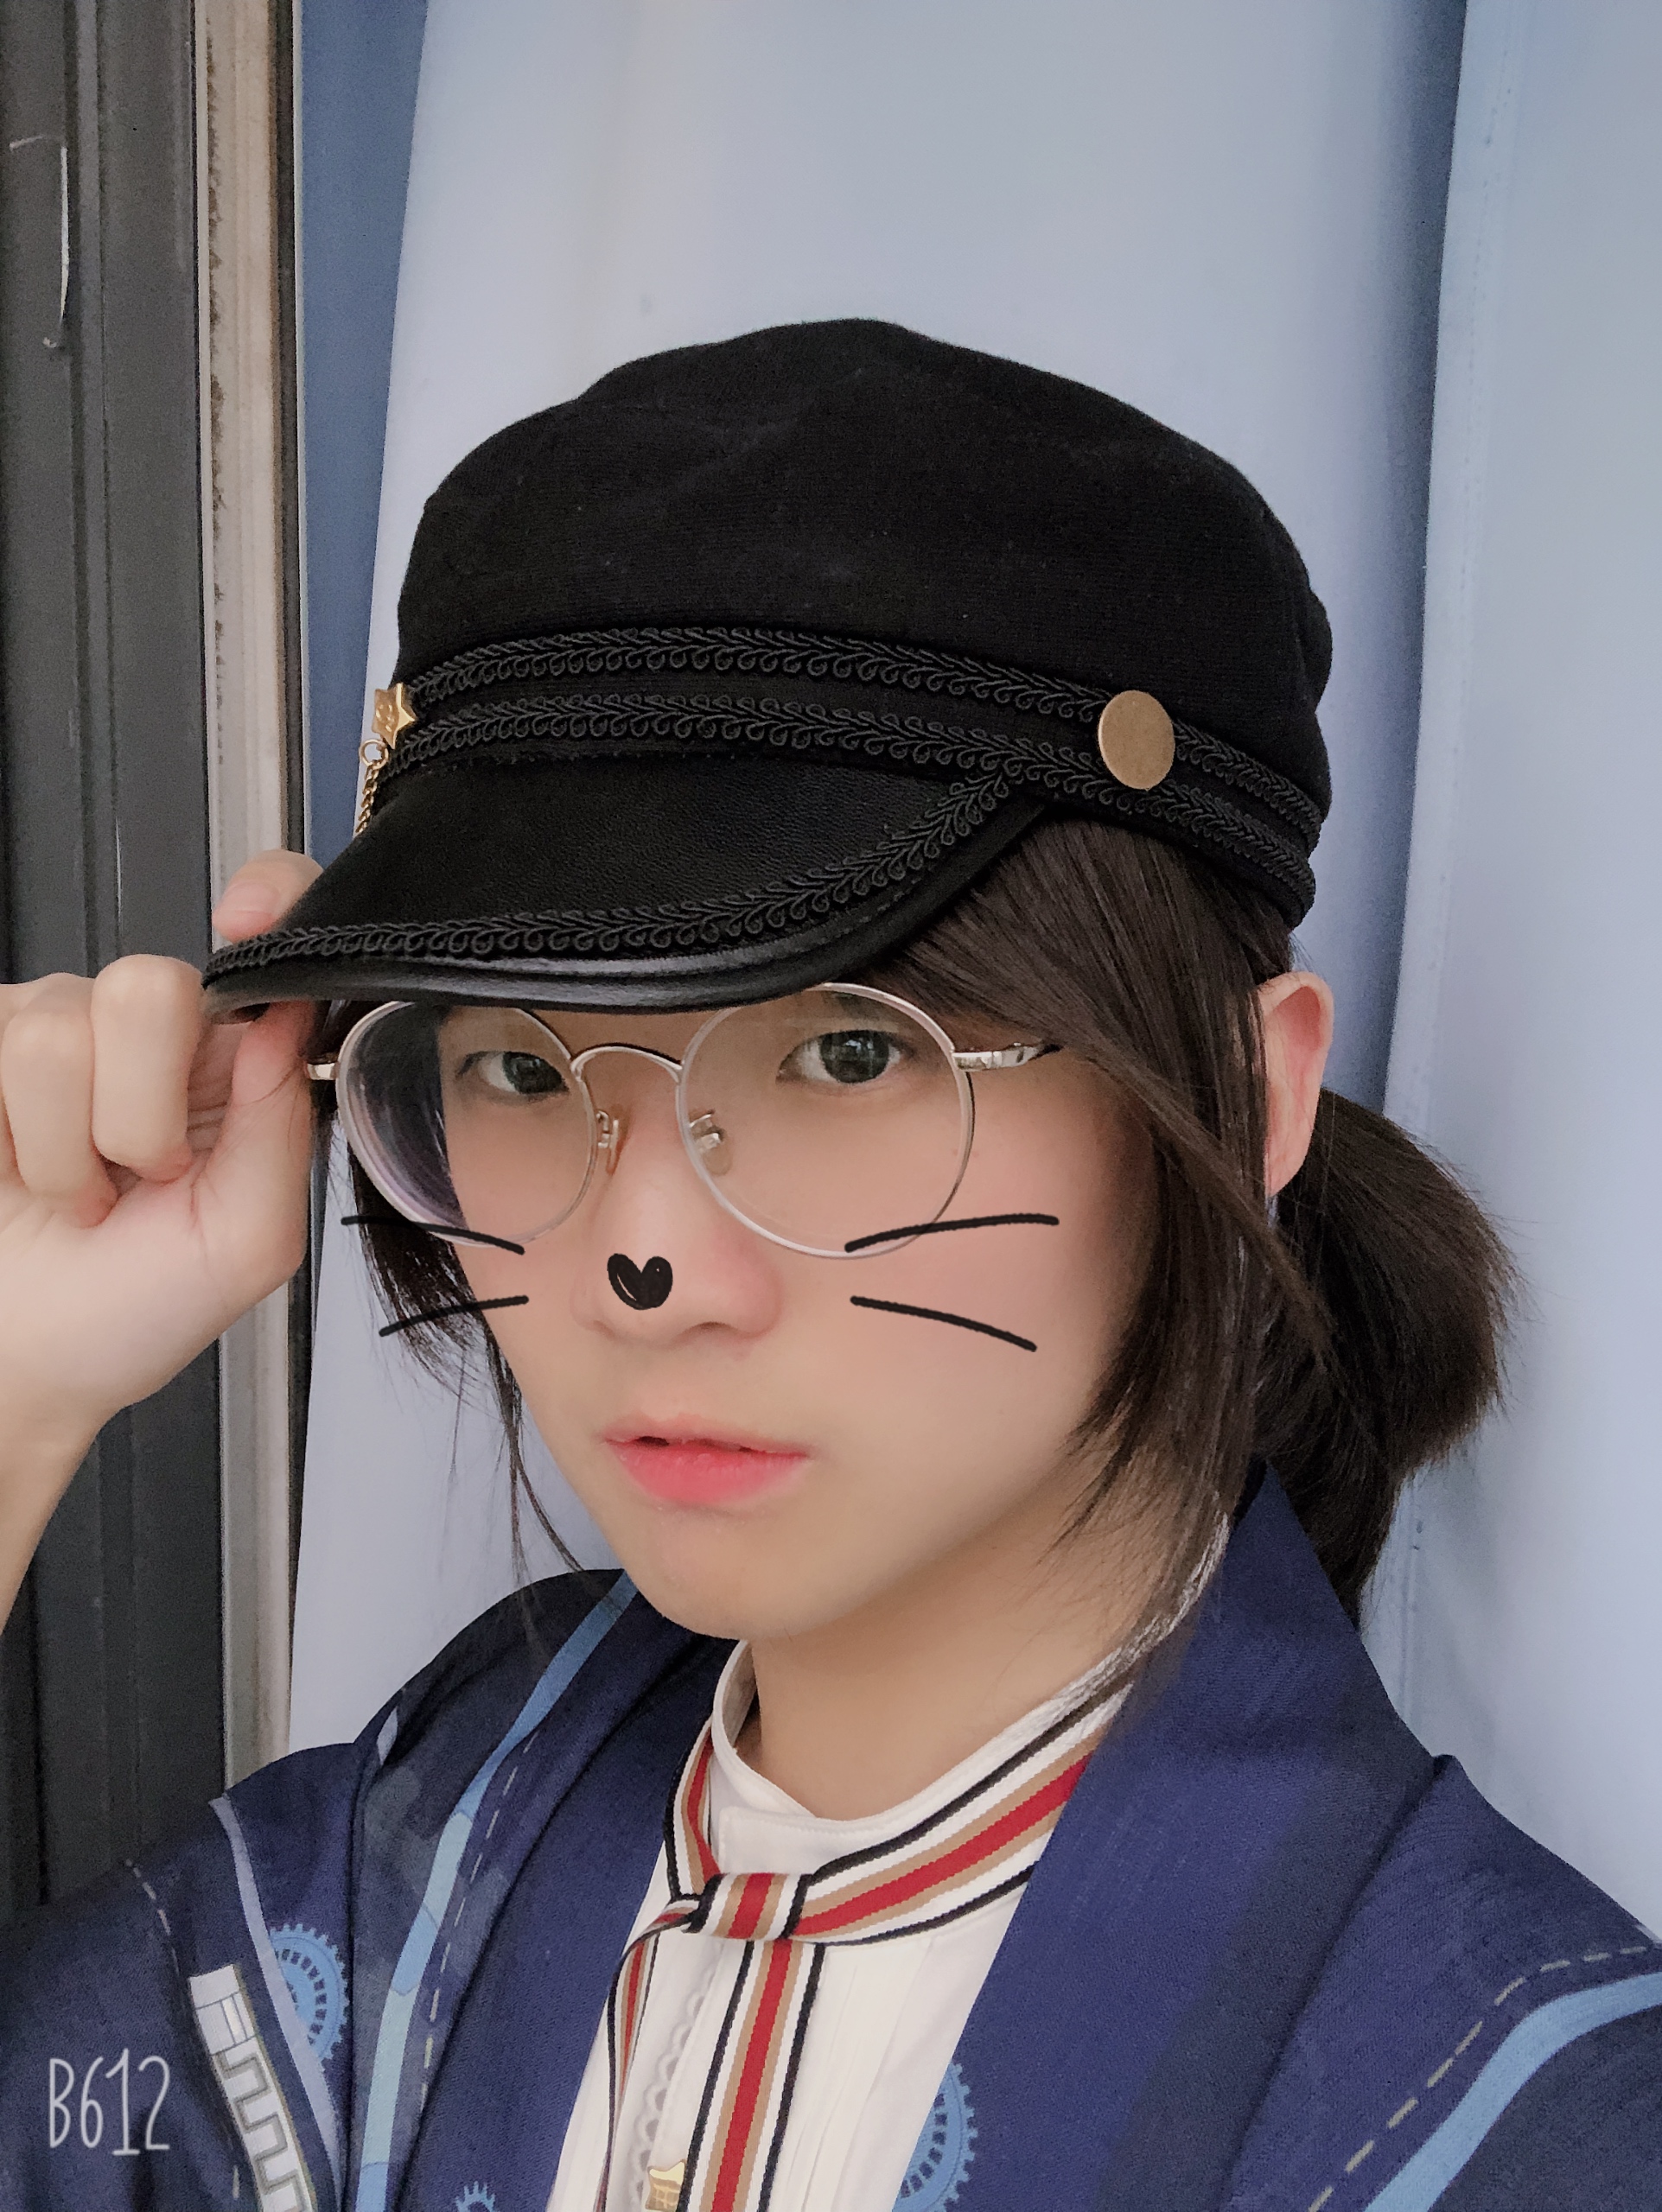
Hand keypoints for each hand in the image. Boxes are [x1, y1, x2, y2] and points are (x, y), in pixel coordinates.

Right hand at [0, 850, 319, 1623]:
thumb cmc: (131, 1311)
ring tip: (76, 1193)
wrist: (22, 1363)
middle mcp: (148, 1031)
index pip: (268, 931)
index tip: (246, 922)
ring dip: (67, 1145)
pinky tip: (20, 1169)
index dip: (268, 899)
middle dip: (140, 1112)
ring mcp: (53, 1028)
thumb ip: (280, 1131)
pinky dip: (12, 1136)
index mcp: (233, 1063)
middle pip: (150, 985)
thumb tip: (287, 1021)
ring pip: (61, 1025)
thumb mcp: (246, 1244)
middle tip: (137, 1178)